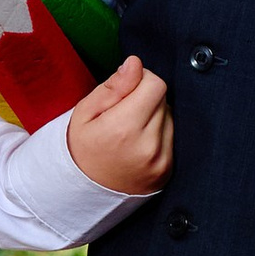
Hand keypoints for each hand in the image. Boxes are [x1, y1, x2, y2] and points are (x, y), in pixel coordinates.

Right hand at [67, 53, 172, 196]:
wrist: (84, 191)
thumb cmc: (82, 146)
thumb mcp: (85, 111)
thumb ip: (114, 86)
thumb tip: (135, 64)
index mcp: (123, 128)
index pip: (156, 84)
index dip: (141, 80)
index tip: (126, 90)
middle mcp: (147, 146)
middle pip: (164, 100)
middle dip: (146, 99)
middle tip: (123, 113)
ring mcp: (161, 161)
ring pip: (170, 117)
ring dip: (155, 116)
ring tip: (131, 130)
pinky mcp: (168, 170)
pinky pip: (173, 137)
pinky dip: (159, 135)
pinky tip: (139, 143)